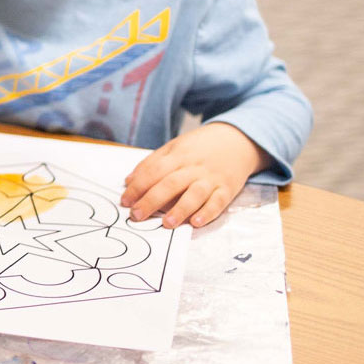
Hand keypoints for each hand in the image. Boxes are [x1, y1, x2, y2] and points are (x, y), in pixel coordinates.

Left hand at [121, 123, 267, 227]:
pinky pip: (218, 202)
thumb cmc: (200, 147)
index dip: (138, 186)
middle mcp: (194, 167)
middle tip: (137, 215)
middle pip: (171, 183)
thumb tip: (128, 181)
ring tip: (167, 223)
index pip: (154, 171)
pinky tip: (196, 222)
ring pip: (195, 194)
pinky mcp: (227, 189)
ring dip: (180, 209)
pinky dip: (207, 213)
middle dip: (152, 200)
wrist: (238, 140)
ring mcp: (212, 178)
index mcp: (178, 155)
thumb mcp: (174, 147)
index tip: (125, 201)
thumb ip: (151, 163)